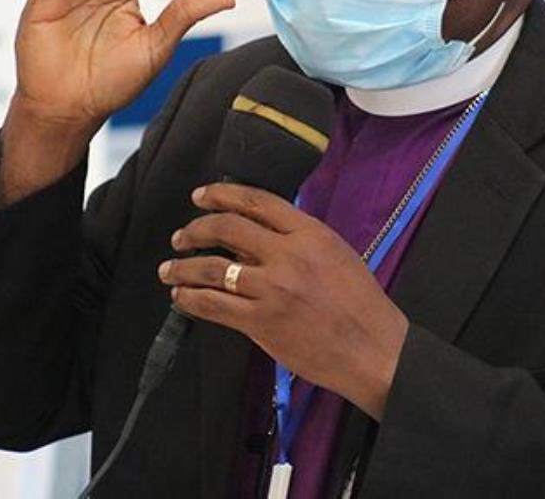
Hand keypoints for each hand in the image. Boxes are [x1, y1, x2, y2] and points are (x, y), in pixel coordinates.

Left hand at [158, 183, 408, 419]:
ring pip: (212, 268)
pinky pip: (213, 305)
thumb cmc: (360, 304)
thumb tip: (255, 231)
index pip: (257, 202)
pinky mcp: (261, 322)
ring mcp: (273, 289)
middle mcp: (288, 255)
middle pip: (227, 228)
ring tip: (169, 269)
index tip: (201, 196)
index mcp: (310, 233)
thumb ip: (298, 238)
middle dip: (195, 228)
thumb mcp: (335, 253)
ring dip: (183, 266)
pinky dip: (190, 298)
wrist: (374, 350)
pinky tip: (181, 297)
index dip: (222, 195)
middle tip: (181, 236)